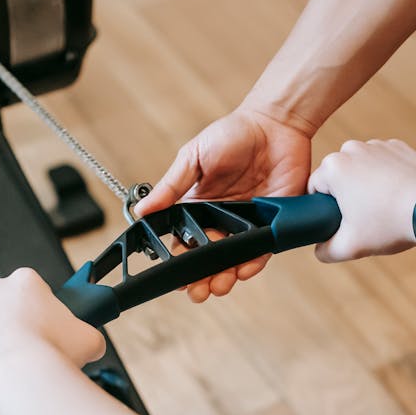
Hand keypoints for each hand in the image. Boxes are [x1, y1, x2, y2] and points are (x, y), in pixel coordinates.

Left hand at [0, 269, 104, 405]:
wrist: (21, 376)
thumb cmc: (53, 353)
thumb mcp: (91, 340)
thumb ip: (90, 335)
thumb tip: (91, 343)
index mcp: (27, 281)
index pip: (32, 290)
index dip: (41, 311)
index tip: (45, 329)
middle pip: (4, 302)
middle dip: (13, 321)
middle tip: (27, 346)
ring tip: (7, 361)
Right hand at [137, 103, 312, 302]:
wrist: (274, 123)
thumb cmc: (232, 134)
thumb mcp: (193, 157)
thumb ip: (171, 187)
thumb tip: (141, 212)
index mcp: (198, 207)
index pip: (184, 242)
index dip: (178, 262)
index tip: (173, 277)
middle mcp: (222, 219)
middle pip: (208, 258)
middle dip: (201, 279)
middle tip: (196, 291)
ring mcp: (248, 224)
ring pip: (233, 260)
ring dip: (225, 276)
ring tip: (218, 285)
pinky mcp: (273, 223)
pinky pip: (262, 250)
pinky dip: (253, 262)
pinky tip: (243, 269)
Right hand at [308, 139, 415, 261]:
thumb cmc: (390, 224)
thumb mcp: (349, 246)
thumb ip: (325, 250)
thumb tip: (320, 249)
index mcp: (333, 167)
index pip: (314, 188)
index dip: (323, 209)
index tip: (340, 222)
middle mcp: (352, 148)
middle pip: (338, 177)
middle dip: (346, 196)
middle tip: (363, 218)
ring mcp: (378, 144)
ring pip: (361, 169)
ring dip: (366, 185)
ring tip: (383, 208)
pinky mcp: (399, 146)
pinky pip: (383, 163)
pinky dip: (387, 177)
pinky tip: (397, 196)